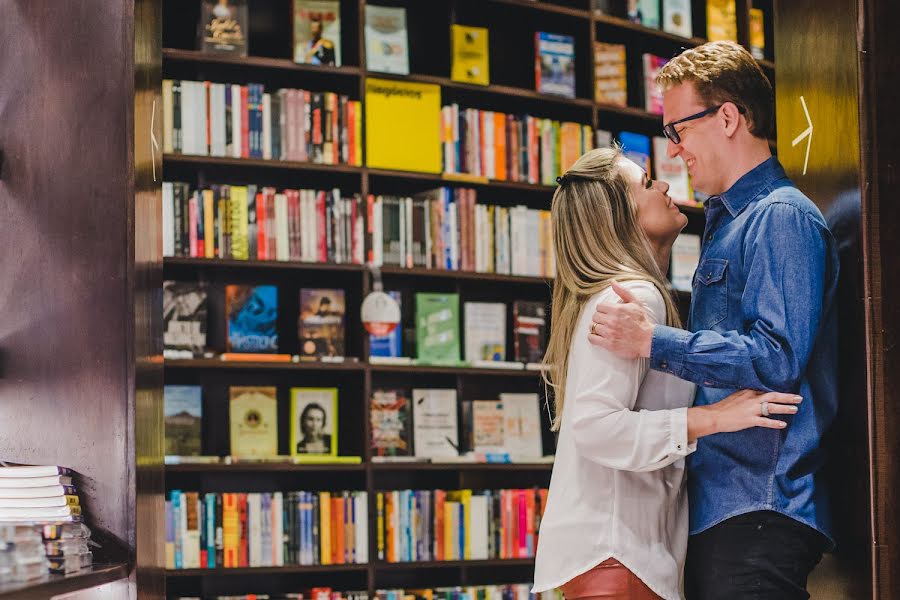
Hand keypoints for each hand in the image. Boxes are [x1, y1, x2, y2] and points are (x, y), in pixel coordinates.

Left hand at [587, 281, 653, 358]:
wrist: (647, 340)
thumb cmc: (641, 321)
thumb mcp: (635, 303)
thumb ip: (623, 291)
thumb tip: (612, 281)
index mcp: (617, 309)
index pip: (599, 306)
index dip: (603, 310)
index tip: (608, 314)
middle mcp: (612, 320)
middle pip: (595, 316)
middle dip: (599, 318)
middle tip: (606, 321)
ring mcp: (610, 332)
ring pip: (593, 327)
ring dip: (597, 328)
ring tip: (604, 329)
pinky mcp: (609, 344)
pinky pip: (592, 338)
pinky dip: (593, 337)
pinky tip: (598, 337)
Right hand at [687, 390, 802, 440]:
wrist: (714, 416)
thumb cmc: (724, 407)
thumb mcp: (737, 396)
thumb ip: (748, 396)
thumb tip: (758, 397)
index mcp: (749, 392)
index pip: (767, 390)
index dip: (779, 392)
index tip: (788, 393)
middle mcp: (752, 399)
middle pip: (773, 396)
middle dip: (787, 397)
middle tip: (799, 398)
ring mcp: (751, 409)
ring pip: (772, 407)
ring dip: (785, 408)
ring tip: (795, 409)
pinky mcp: (749, 420)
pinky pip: (765, 421)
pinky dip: (775, 423)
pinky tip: (783, 424)